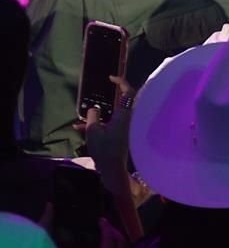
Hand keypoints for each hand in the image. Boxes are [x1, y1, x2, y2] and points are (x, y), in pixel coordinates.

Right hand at [81, 76, 134, 196]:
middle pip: (125, 101)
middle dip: (115, 94)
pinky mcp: (123, 134)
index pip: (128, 93)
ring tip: (81, 119)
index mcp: (125, 115)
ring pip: (115, 113)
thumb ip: (93, 116)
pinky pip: (112, 123)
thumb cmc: (104, 150)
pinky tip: (80, 128)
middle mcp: (129, 119)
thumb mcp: (93, 131)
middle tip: (106, 89)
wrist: (112, 170)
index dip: (122, 82)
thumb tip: (94, 108)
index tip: (111, 78)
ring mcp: (127, 127)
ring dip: (101, 113)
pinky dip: (100, 123)